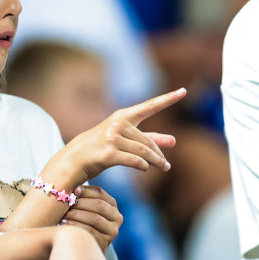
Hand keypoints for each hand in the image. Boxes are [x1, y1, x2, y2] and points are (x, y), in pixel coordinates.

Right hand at [51, 88, 185, 185]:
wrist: (74, 159)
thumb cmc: (101, 148)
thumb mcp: (125, 140)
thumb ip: (149, 139)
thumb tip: (174, 140)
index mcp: (122, 116)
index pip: (149, 107)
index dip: (167, 99)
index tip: (183, 91)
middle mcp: (117, 124)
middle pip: (148, 141)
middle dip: (159, 154)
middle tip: (167, 165)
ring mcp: (112, 138)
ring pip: (144, 152)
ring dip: (156, 162)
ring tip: (164, 167)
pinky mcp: (109, 153)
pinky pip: (135, 161)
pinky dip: (143, 166)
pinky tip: (144, 168)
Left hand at [61, 185, 121, 251]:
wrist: (82, 247)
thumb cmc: (79, 222)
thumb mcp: (84, 208)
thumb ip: (81, 197)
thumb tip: (69, 182)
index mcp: (112, 205)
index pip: (100, 193)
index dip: (85, 191)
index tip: (72, 190)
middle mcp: (117, 217)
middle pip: (98, 206)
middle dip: (80, 203)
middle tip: (65, 203)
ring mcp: (113, 231)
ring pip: (94, 218)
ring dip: (76, 215)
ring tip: (62, 214)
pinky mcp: (105, 243)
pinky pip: (90, 232)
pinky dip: (75, 226)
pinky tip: (64, 224)